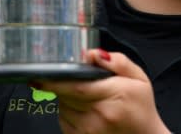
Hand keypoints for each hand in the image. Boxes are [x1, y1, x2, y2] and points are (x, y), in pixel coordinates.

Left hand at [39, 49, 170, 133]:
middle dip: (64, 85)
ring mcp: (89, 131)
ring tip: (87, 97)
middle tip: (73, 79)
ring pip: (63, 108)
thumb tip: (93, 54)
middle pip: (66, 96)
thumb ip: (119, 62)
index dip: (55, 80)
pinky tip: (84, 110)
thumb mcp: (139, 78)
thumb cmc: (141, 107)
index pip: (76, 86)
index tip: (38, 74)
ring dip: (67, 99)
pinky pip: (63, 121)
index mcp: (114, 95)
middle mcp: (99, 115)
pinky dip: (68, 113)